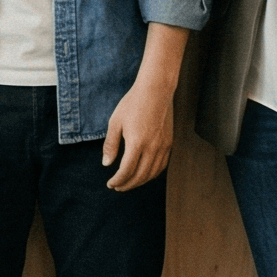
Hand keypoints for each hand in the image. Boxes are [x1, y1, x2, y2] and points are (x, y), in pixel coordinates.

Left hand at [102, 76, 177, 190]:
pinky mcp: (169, 143)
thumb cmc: (132, 103)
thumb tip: (106, 164)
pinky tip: (144, 174)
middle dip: (127, 184)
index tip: (110, 184)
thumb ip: (111, 144)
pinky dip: (152, 174)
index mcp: (137, 142)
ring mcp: (163, 146)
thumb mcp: (115, 122)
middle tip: (117, 187)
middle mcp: (152, 147)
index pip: (127, 171)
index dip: (118, 180)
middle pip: (140, 176)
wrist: (155, 89)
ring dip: (140, 182)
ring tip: (129, 183)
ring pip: (152, 173)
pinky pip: (162, 165)